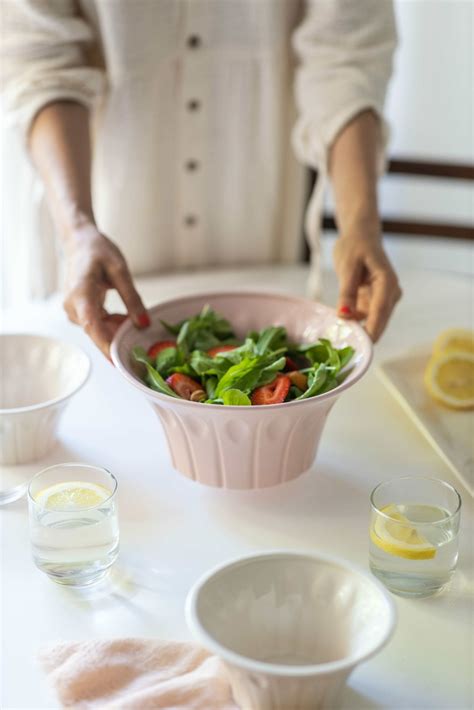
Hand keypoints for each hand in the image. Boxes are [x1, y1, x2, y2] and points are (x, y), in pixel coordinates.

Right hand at [63, 223, 148, 357]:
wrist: (80, 243)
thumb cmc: (99, 251)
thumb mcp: (120, 270)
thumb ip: (132, 298)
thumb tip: (143, 324)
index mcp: (80, 293)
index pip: (92, 325)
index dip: (106, 345)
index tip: (120, 360)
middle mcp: (73, 306)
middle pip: (97, 332)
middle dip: (119, 339)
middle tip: (143, 340)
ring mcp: (75, 311)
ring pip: (99, 331)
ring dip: (118, 330)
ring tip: (136, 321)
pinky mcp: (80, 312)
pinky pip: (98, 325)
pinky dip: (113, 325)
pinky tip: (126, 318)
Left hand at [333, 234, 401, 341]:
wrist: (360, 235)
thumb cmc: (354, 246)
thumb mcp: (347, 267)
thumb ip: (347, 292)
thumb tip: (344, 315)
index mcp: (387, 282)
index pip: (380, 311)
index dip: (371, 331)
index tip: (362, 347)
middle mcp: (391, 293)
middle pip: (379, 320)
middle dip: (364, 335)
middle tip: (346, 350)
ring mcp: (385, 298)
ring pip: (372, 321)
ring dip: (358, 330)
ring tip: (340, 340)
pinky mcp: (376, 301)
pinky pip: (366, 317)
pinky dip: (354, 322)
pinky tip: (341, 327)